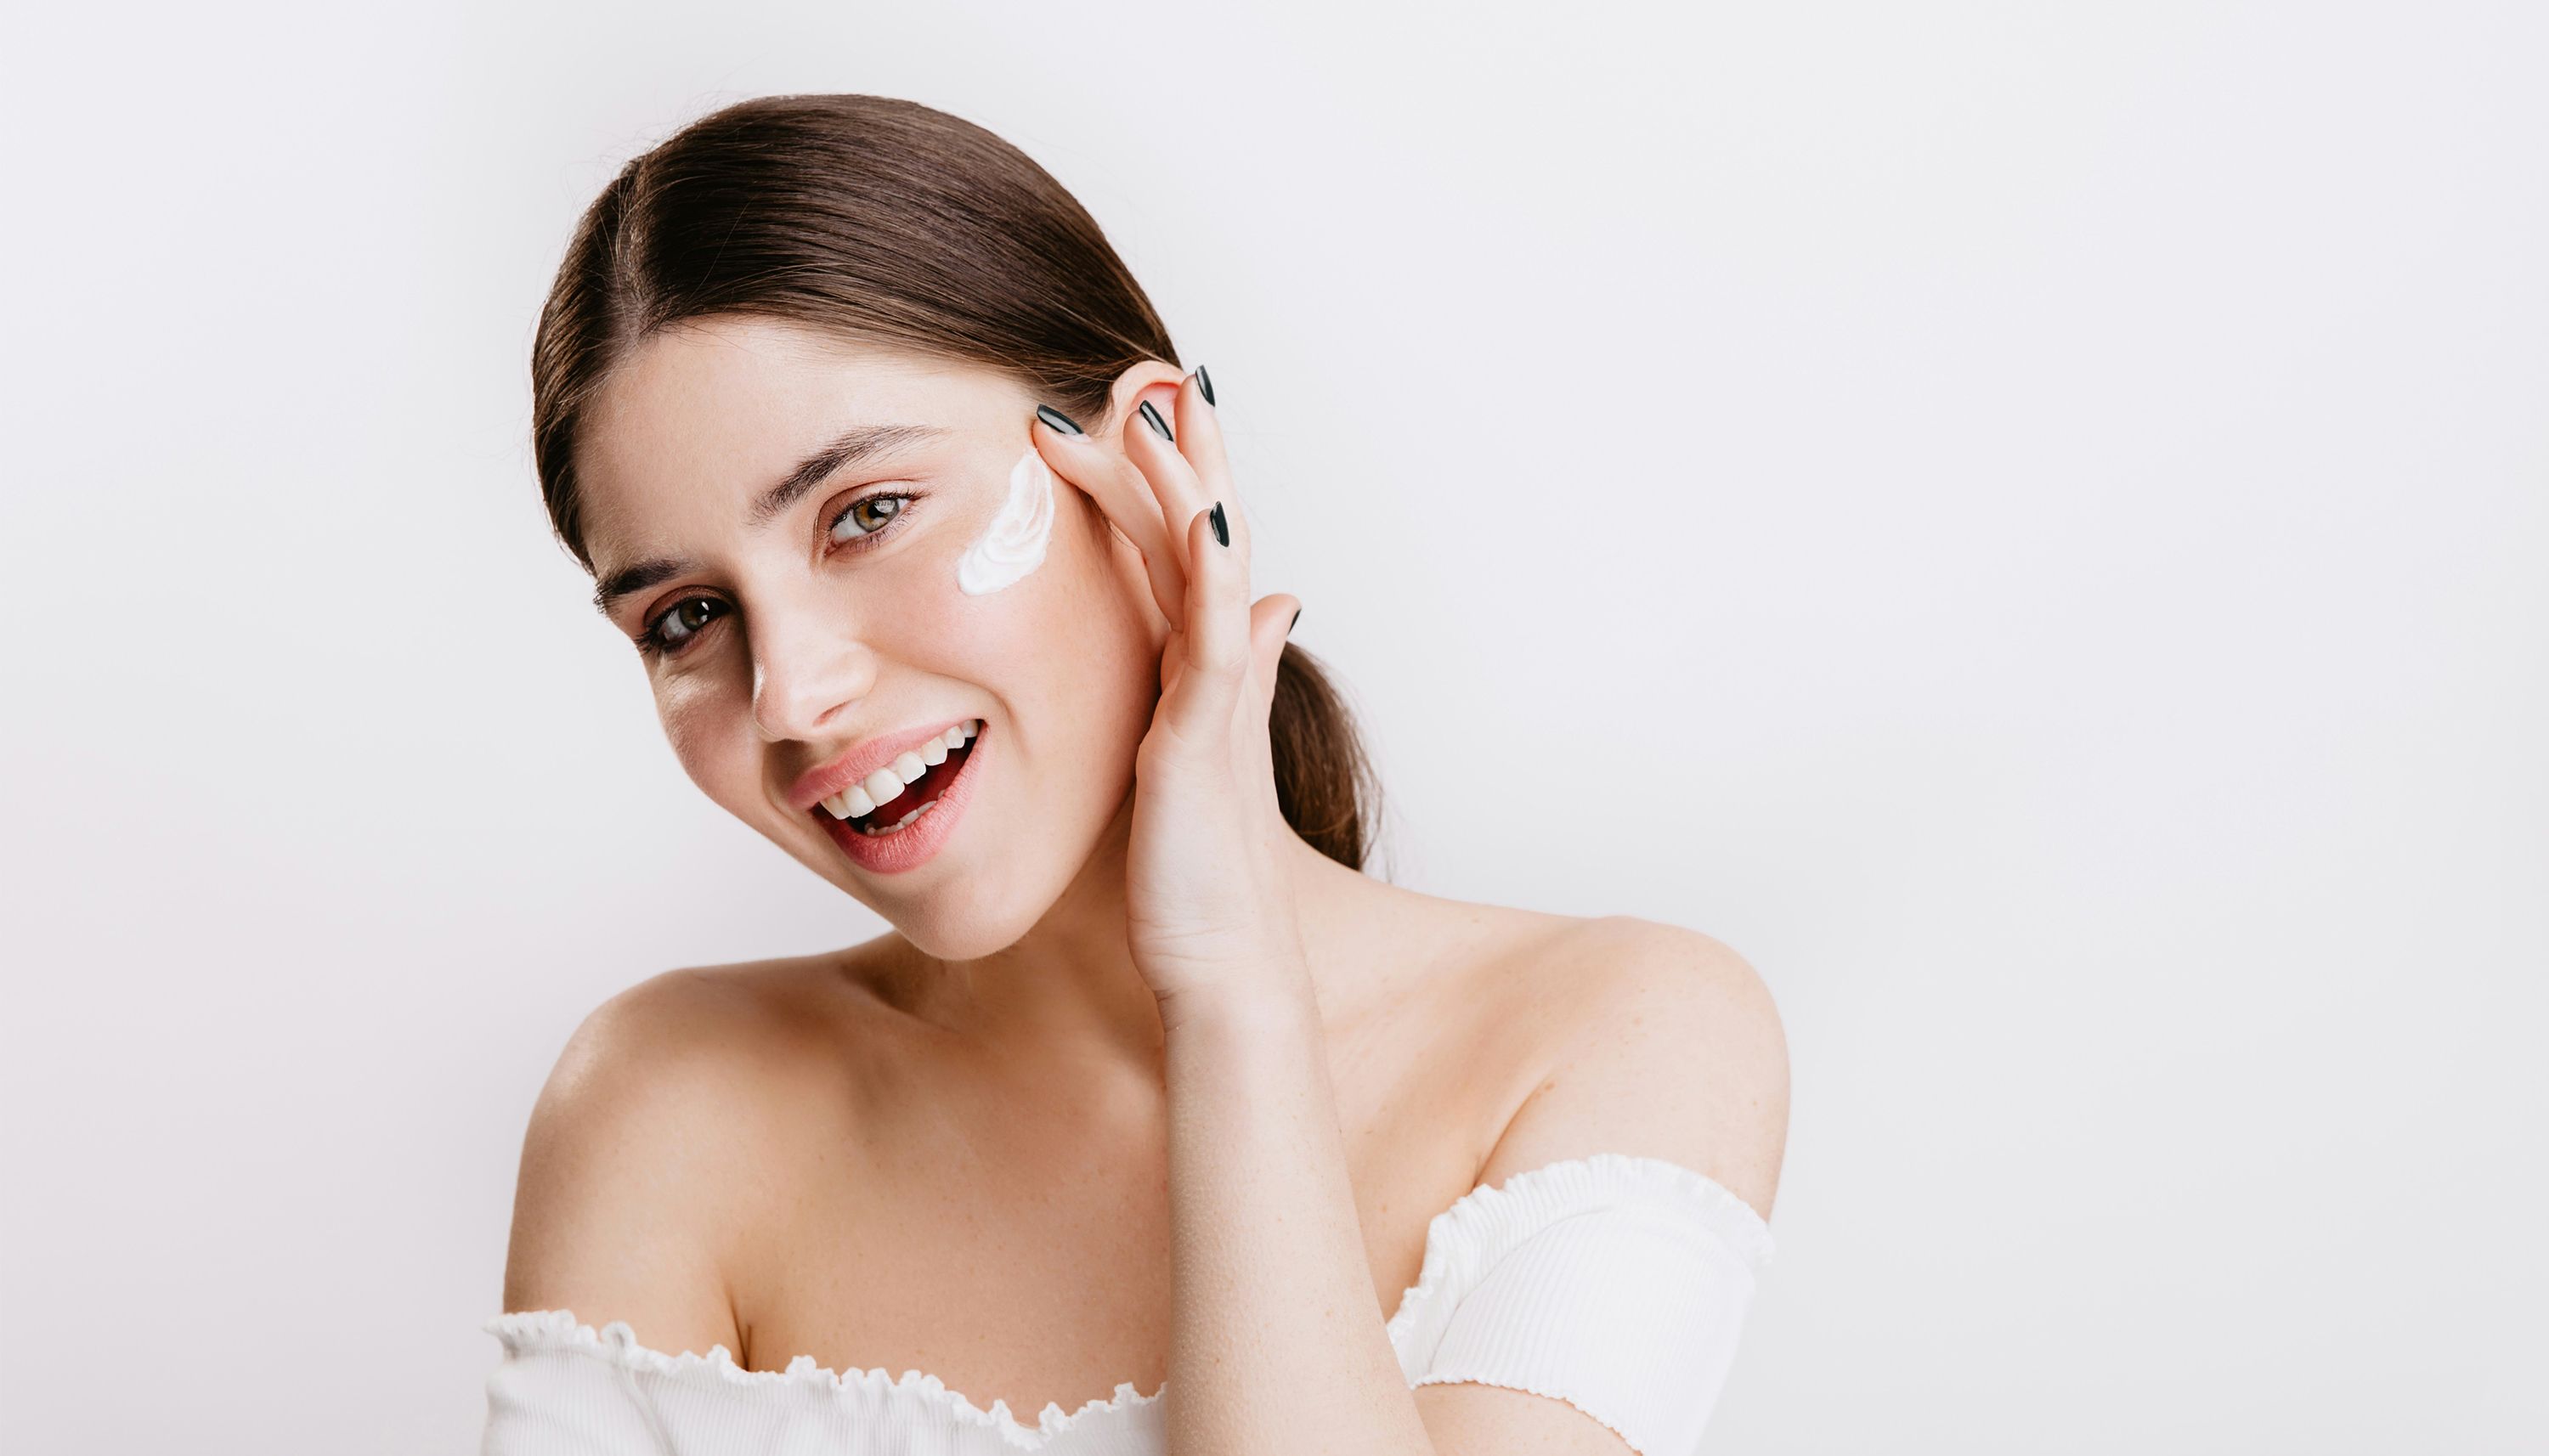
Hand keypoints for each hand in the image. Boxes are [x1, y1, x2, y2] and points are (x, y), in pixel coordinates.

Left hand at [1030, 368, 1306, 1016]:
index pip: (1180, 550)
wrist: (1220, 964)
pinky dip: (1207, 571)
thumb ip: (1216, 681)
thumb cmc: (1192, 877)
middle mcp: (1214, 669)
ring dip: (1181, 481)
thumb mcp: (1186, 761)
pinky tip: (1198, 515)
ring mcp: (1215, 696)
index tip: (1136, 404)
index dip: (1164, 477)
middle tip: (1148, 370)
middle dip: (1174, 451)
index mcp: (1196, 671)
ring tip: (1151, 404)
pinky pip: (1212, 635)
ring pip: (1204, 564)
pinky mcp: (1205, 735)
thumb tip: (1271, 606)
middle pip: (1195, 533)